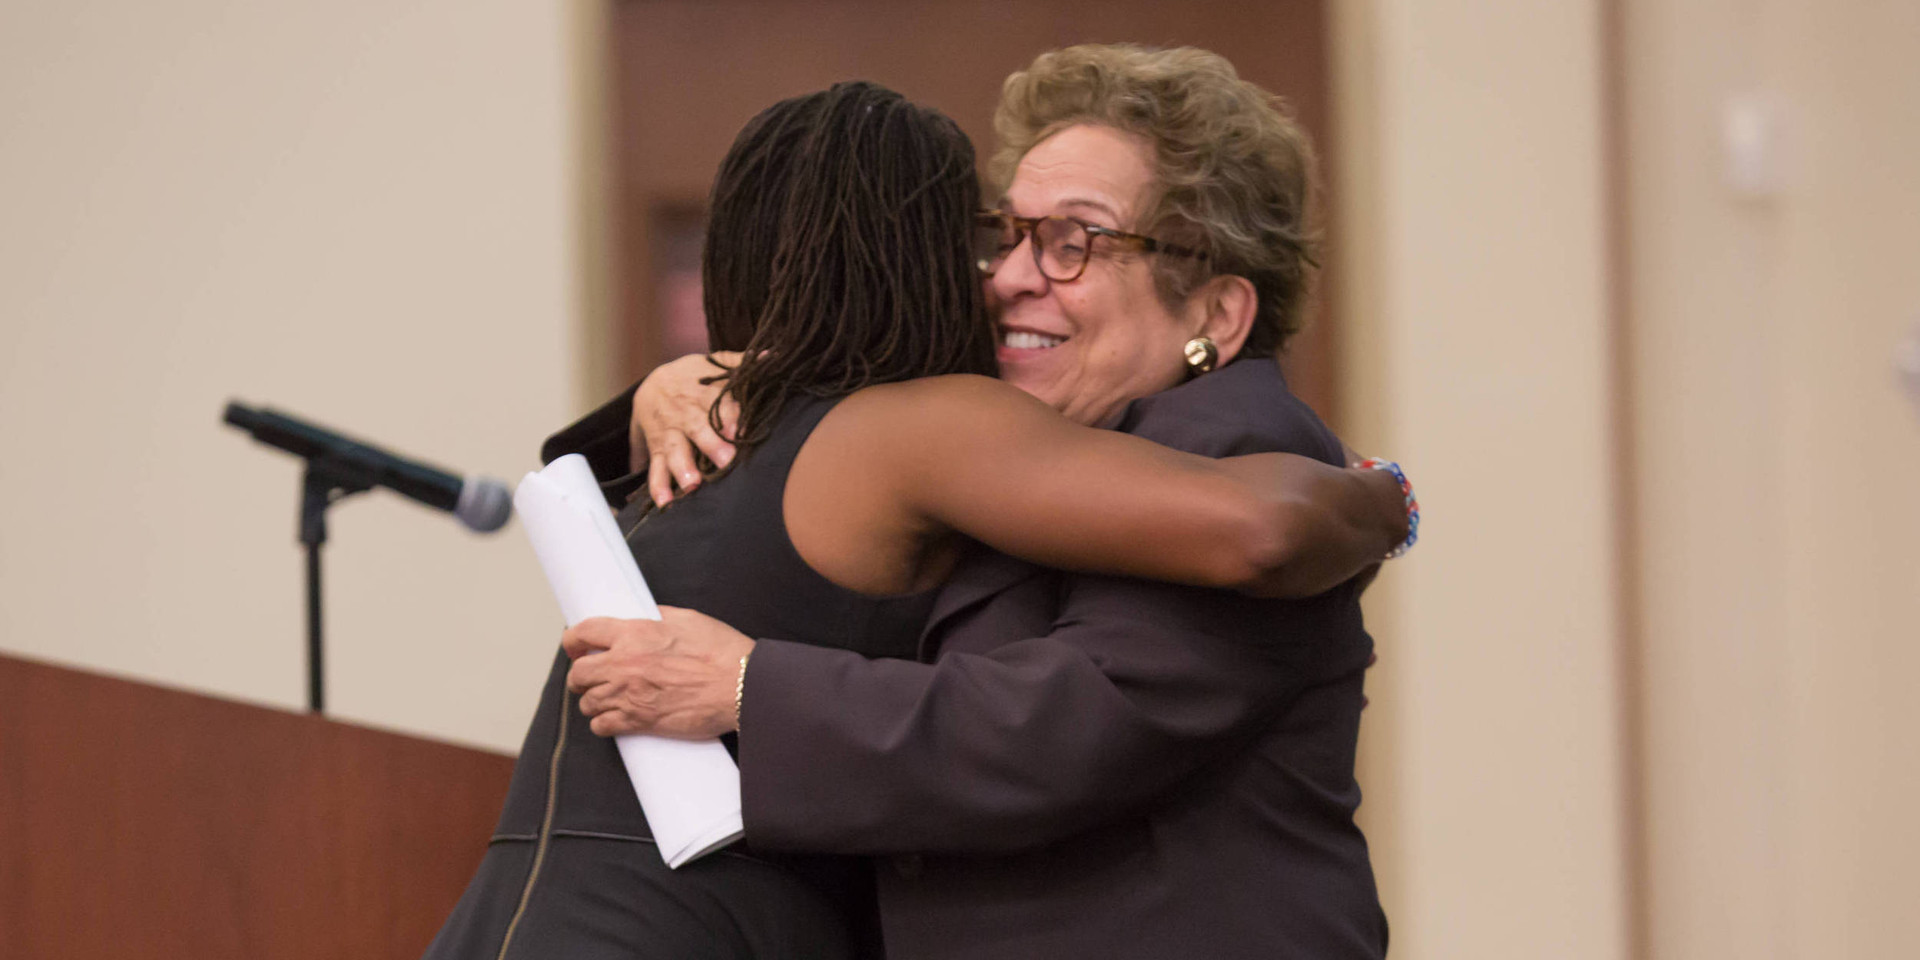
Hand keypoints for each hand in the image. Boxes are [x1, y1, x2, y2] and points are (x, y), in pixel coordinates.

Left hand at [562, 608, 755, 738]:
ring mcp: (629, 695)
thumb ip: (659, 618)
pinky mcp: (640, 721)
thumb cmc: (721, 653)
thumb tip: (646, 618)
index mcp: (634, 634)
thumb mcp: (688, 620)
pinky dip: (603, 724)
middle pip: (578, 673)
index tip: (574, 646)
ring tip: (604, 699)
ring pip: (587, 702)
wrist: (740, 686)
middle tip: (589, 677)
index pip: (584, 632)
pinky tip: (613, 719)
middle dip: (580, 675)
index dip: (573, 640)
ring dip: (592, 701)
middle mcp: (625, 664)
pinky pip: (602, 726)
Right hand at [629, 352, 741, 506]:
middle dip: (711, 445)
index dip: (730, 416)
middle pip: (698, 429)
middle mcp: (685, 415)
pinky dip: (657, 486)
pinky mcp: (657, 449)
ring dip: (682, 468)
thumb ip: (740, 362)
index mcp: (701, 393)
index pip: (718, 404)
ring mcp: (669, 434)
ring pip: (674, 451)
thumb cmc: (692, 376)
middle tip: (726, 461)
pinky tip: (665, 503)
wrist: (651, 382)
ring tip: (692, 484)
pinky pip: (655, 469)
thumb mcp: (712, 364)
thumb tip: (772, 356)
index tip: (740, 429)